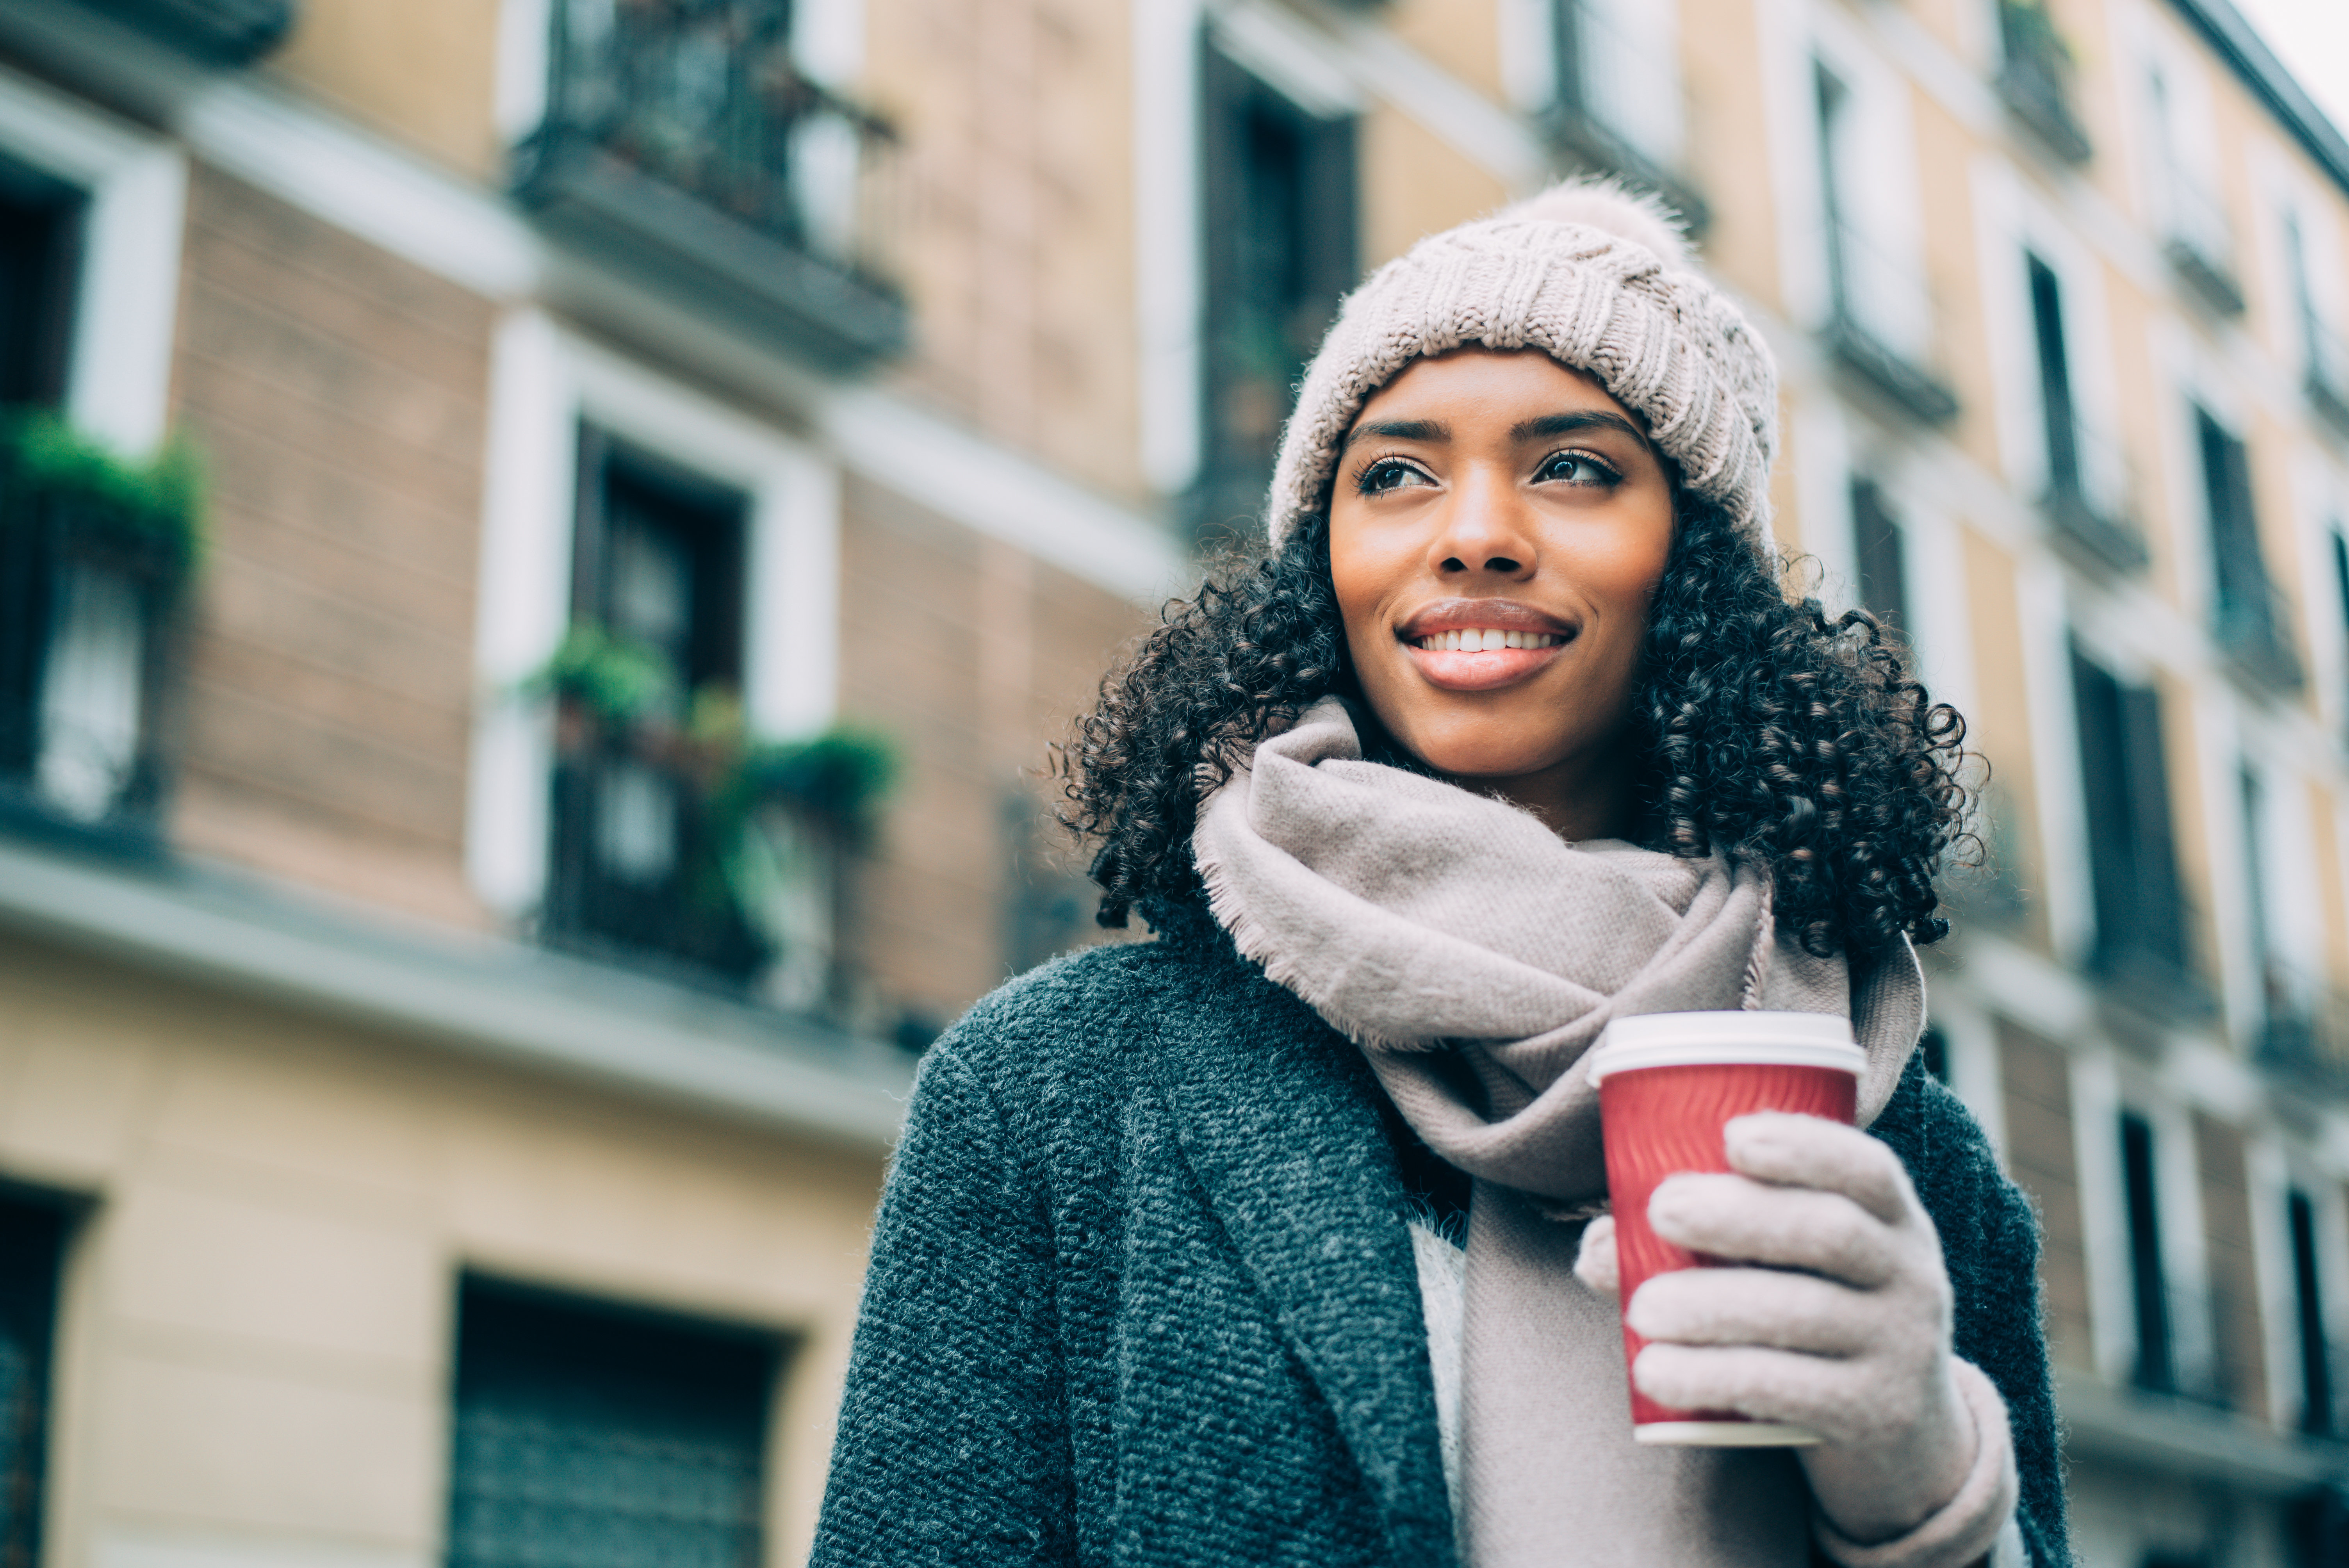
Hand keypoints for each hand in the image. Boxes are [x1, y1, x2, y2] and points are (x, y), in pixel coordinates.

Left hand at [1576, 1113, 1981, 1546]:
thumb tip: (1599, 1248)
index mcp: (1892, 1219)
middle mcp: (1910, 1276)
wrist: (1900, 1433)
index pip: (1867, 1168)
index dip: (1804, 1145)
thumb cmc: (1811, 1315)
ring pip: (1802, 1313)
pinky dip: (1713, 1376)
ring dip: (1710, 1305)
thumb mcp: (1795, 1267)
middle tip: (1662, 1210)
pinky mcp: (1874, 1414)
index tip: (1731, 1136)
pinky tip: (1654, 1370)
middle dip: (1740, 1215)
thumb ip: (1706, 1240)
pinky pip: (1790, 1389)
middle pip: (1831, 1231)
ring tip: (1640, 1308)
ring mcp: (1900, 1348)